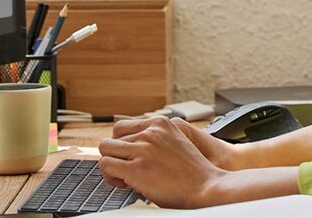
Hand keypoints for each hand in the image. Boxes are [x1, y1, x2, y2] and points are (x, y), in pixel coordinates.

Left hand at [99, 116, 227, 208]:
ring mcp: (143, 149)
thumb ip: (155, 141)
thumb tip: (131, 149)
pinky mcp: (136, 168)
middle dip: (116, 156)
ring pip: (105, 150)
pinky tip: (125, 184)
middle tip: (126, 171)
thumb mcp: (176, 143)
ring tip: (124, 178)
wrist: (206, 188)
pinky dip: (110, 176)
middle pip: (113, 139)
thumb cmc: (193, 173)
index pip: (122, 127)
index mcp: (161, 124)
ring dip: (111, 166)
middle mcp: (150, 132)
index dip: (122, 145)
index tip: (129, 158)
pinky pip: (106, 165)